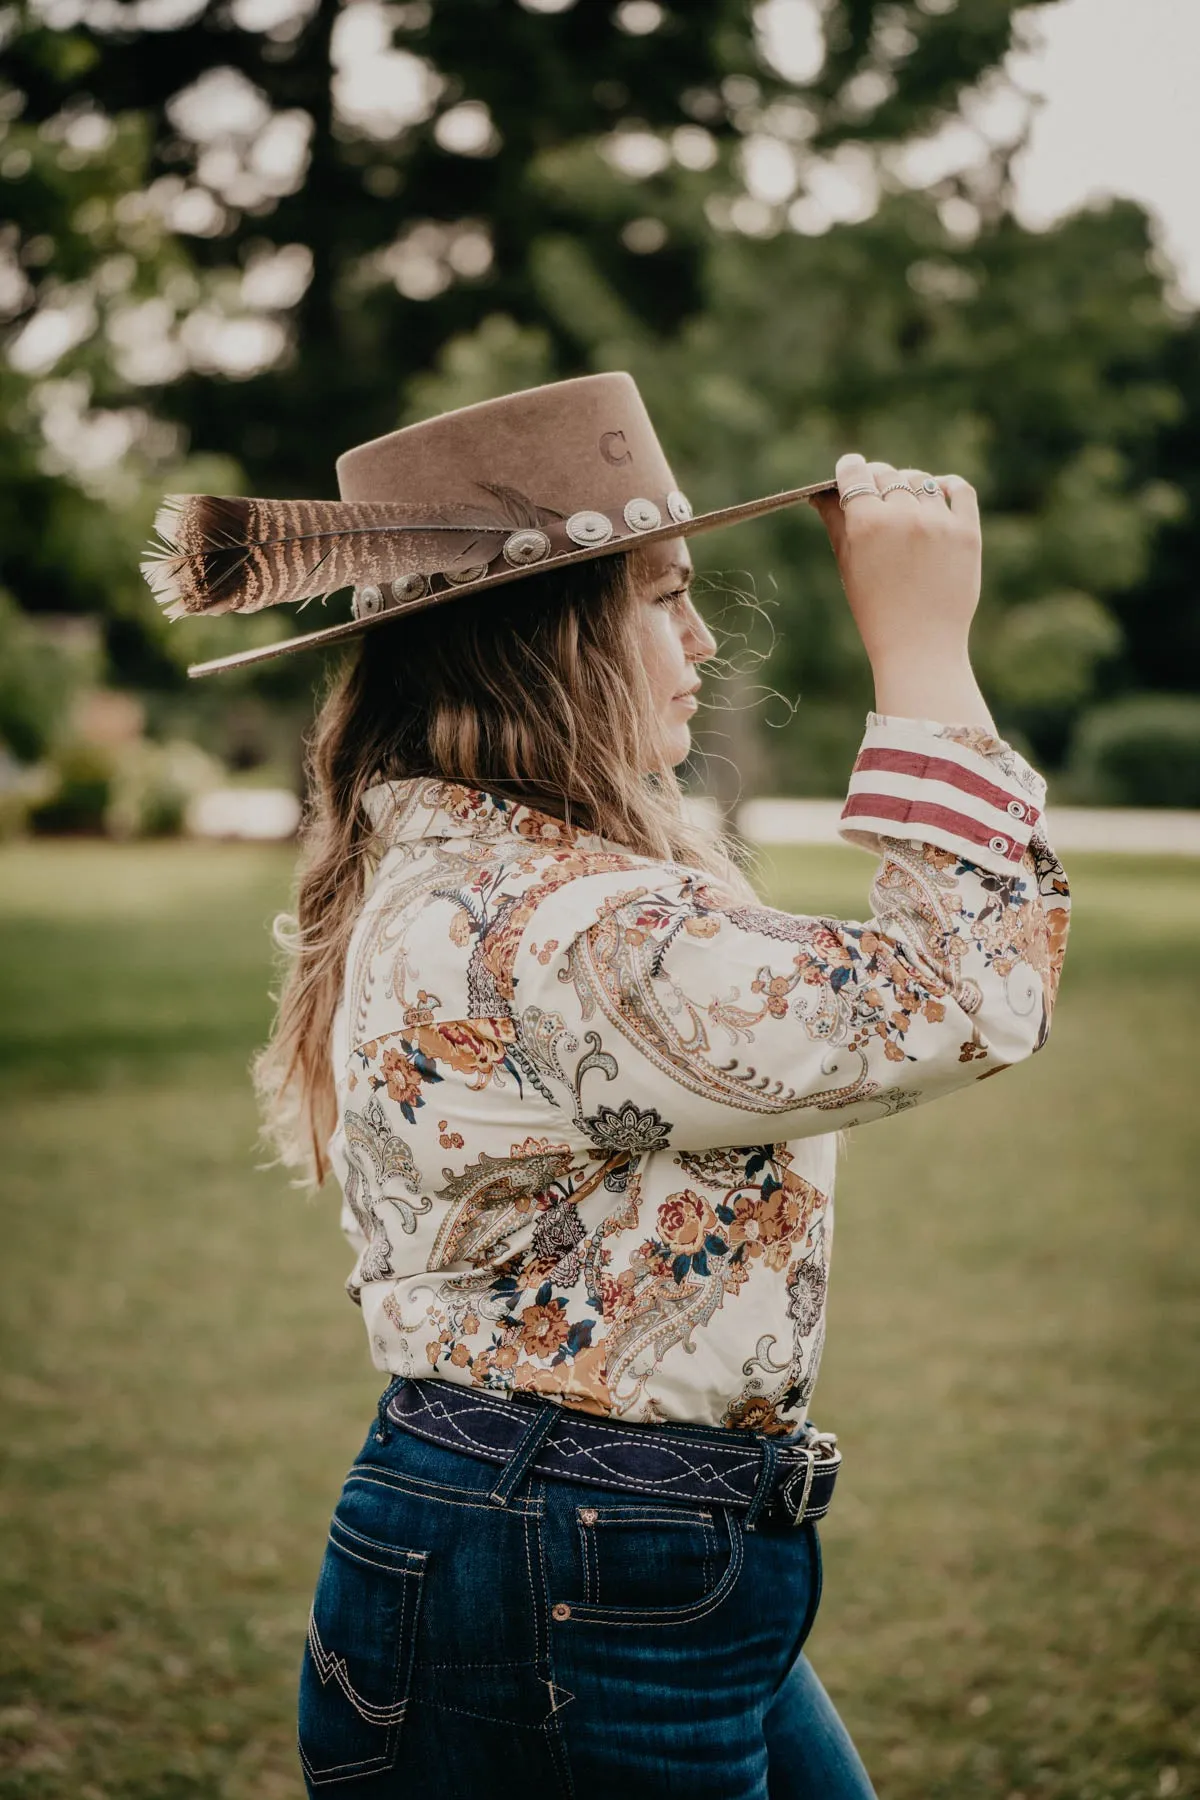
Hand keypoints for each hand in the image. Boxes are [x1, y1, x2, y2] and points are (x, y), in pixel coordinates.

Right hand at [808, 453, 994, 728]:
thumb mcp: (848, 565)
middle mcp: (903, 516)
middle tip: (876, 498)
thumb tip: (823, 493)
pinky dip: (947, 487)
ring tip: (905, 509)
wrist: (920, 647)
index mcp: (867, 524)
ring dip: (909, 487)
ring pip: (920, 479)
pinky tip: (937, 499)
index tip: (850, 472)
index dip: (850, 470)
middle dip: (877, 481)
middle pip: (887, 474)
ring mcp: (938, 522)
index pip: (856, 472)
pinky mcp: (967, 532)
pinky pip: (959, 489)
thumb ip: (836, 522)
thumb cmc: (875, 610)